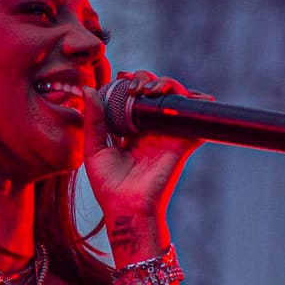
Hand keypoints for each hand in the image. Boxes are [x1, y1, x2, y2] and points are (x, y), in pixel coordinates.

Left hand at [81, 70, 204, 245]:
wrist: (126, 207)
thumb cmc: (109, 185)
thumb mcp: (93, 148)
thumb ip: (93, 119)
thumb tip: (88, 89)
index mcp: (132, 131)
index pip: (136, 98)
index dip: (132, 82)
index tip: (122, 77)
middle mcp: (152, 130)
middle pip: (156, 93)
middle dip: (148, 79)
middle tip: (134, 84)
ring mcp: (167, 135)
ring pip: (175, 99)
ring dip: (168, 85)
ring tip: (150, 88)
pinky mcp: (181, 143)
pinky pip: (194, 120)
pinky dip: (195, 104)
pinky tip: (180, 95)